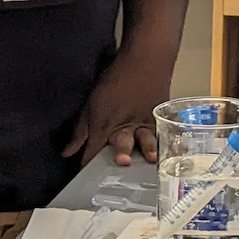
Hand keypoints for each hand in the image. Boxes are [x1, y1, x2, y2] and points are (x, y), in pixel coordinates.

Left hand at [62, 50, 169, 167]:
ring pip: (146, 138)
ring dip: (149, 148)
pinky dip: (166, 143)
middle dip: (121, 152)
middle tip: (121, 162)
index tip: (83, 178)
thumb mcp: (91, 105)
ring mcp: (145, 121)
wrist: (145, 60)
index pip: (94, 149)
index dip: (88, 164)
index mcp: (105, 123)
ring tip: (152, 158)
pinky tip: (172, 153)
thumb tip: (66, 153)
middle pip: (123, 142)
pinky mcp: (160, 119)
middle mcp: (125, 125)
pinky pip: (162, 134)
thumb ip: (80, 132)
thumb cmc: (115, 81)